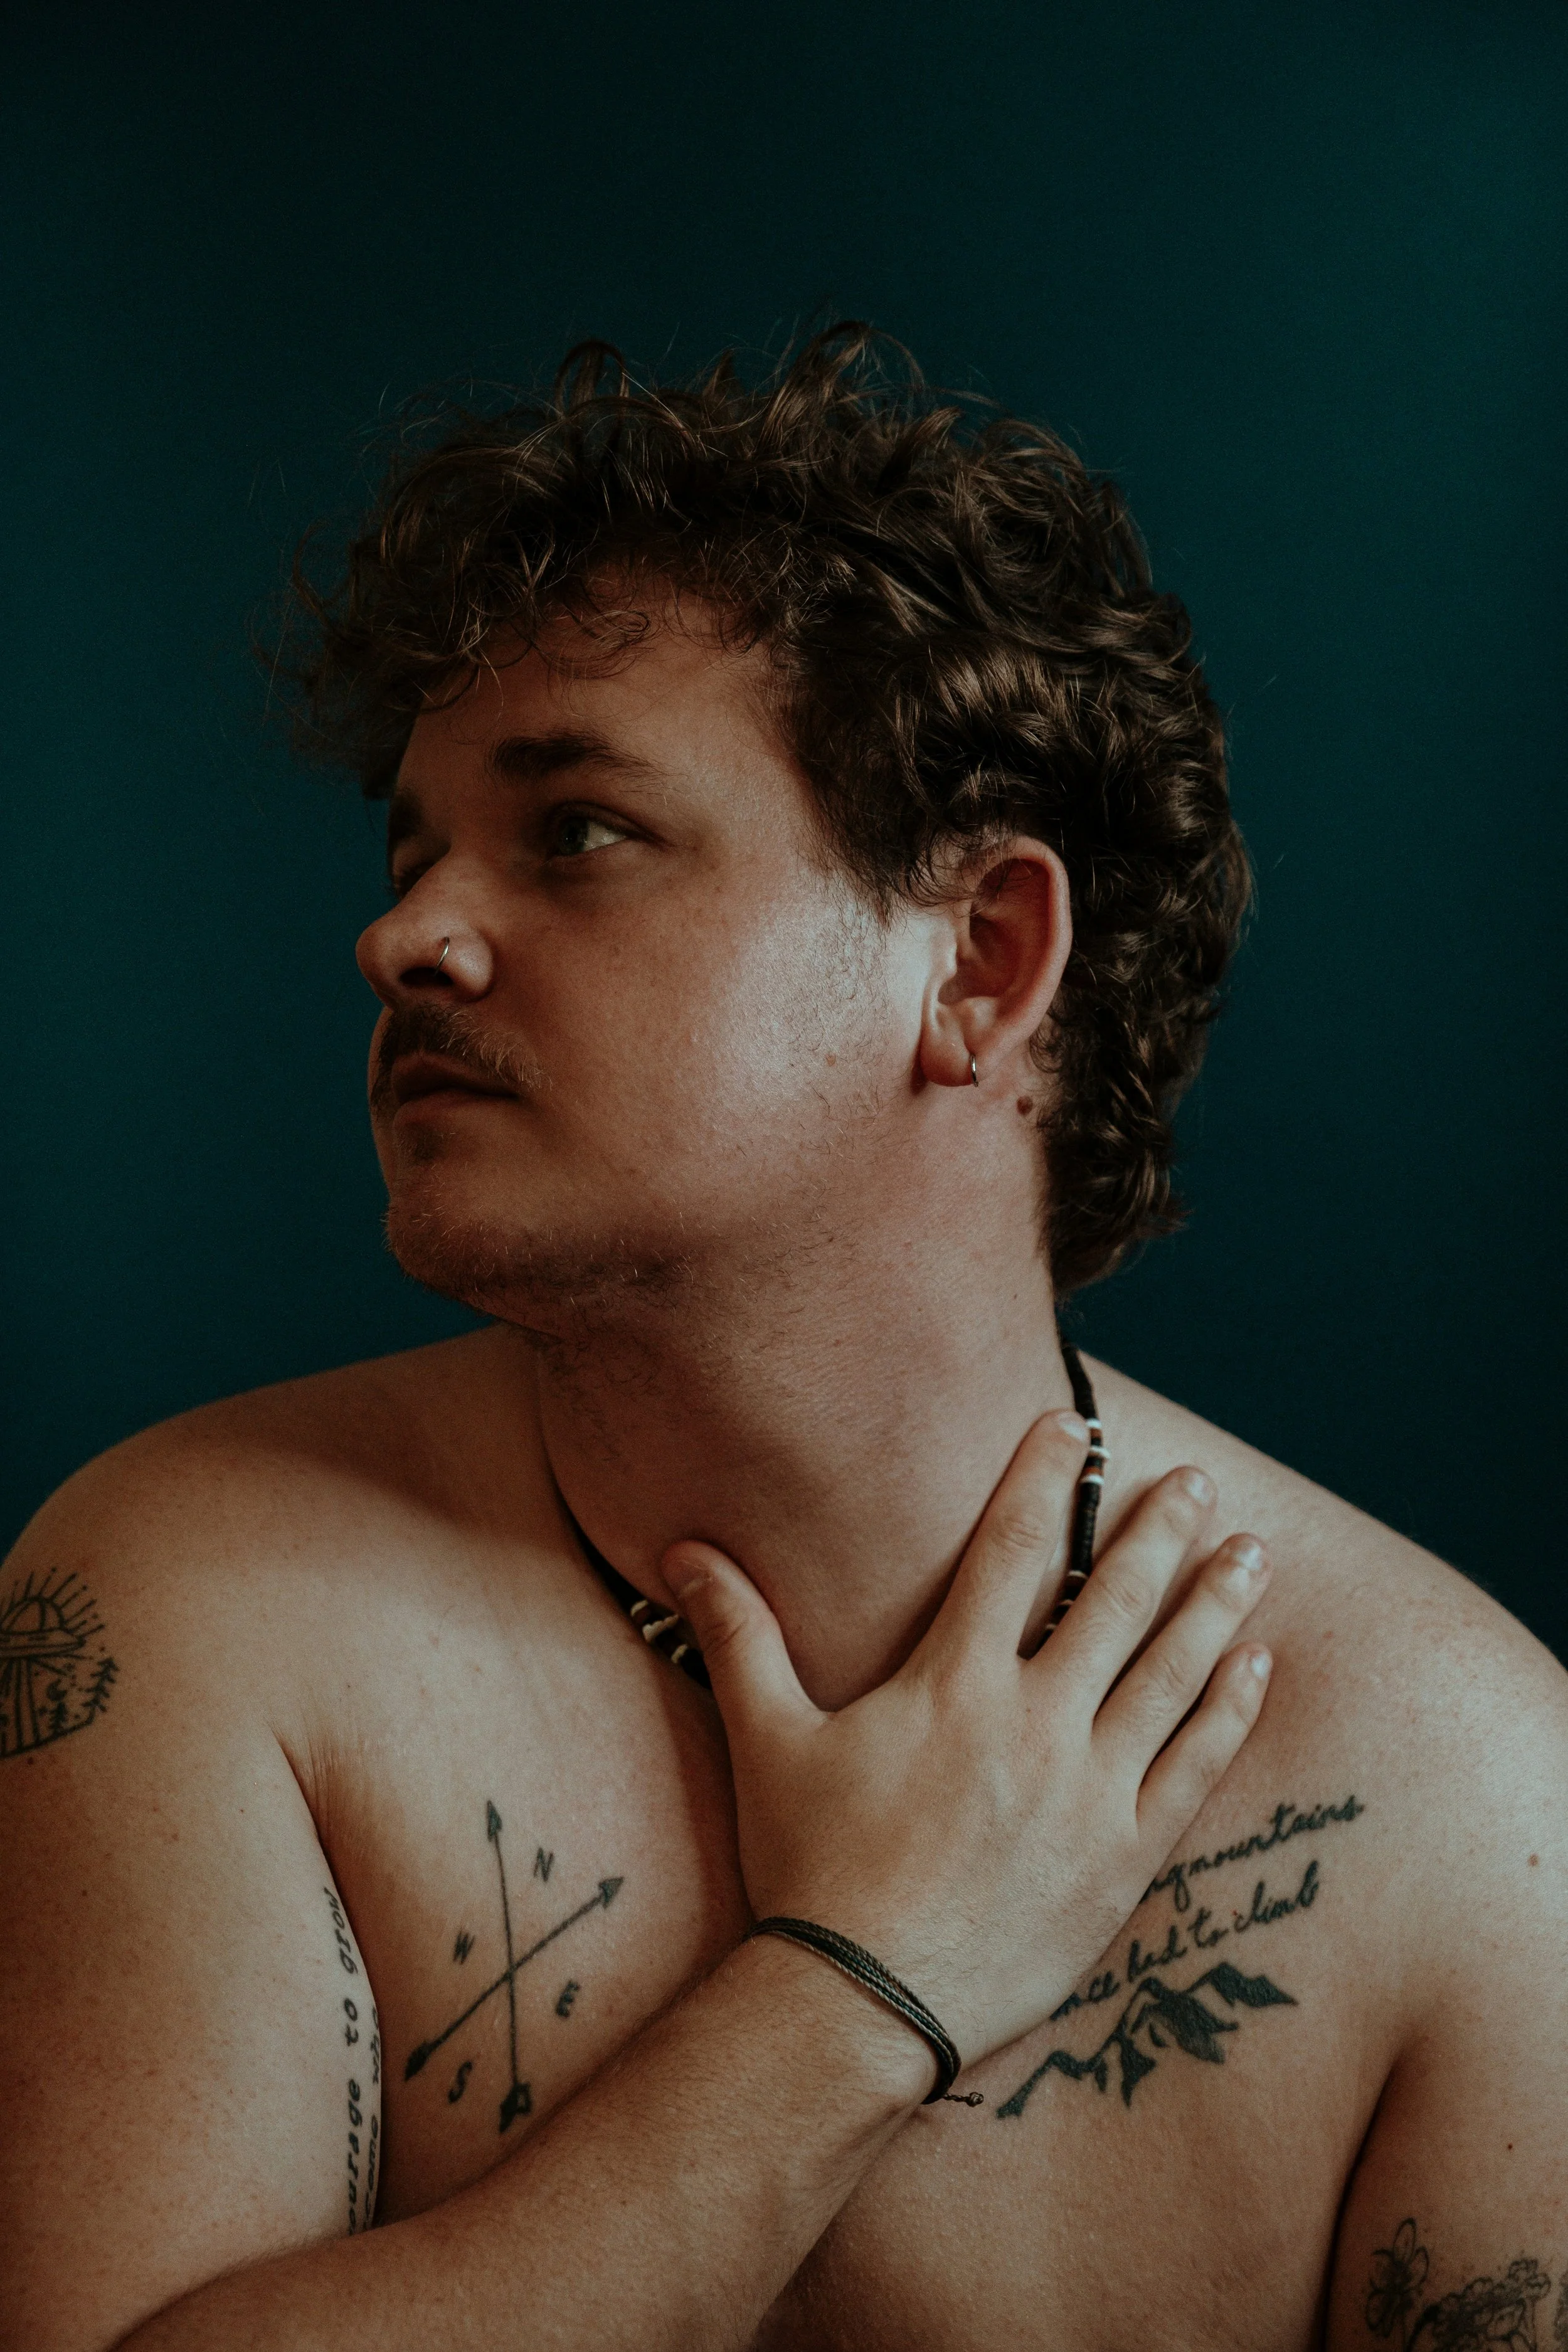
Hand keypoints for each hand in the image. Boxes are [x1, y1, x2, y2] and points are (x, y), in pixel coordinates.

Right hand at [661, 1413, 1270, 2076]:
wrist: (860, 2005)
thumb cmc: (809, 1868)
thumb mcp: (768, 1740)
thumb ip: (738, 1634)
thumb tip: (684, 1551)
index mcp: (954, 1683)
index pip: (1011, 1551)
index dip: (1043, 1479)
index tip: (1075, 1426)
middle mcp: (1034, 1722)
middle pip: (1113, 1601)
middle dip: (1159, 1531)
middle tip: (1198, 1481)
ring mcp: (1088, 1791)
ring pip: (1170, 1675)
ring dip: (1215, 1606)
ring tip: (1252, 1553)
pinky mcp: (1123, 1859)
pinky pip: (1194, 1770)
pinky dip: (1229, 1712)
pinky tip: (1256, 1665)